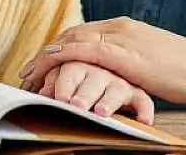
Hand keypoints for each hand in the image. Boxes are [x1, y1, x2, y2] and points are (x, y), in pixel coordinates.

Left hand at [19, 17, 185, 104]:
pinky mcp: (125, 52)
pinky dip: (63, 56)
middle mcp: (119, 27)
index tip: (40, 65)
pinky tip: (49, 65)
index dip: (58, 49)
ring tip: (29, 75)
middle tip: (26, 73)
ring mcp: (121, 37)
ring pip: (72, 40)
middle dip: (45, 54)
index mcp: (125, 28)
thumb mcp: (150, 64)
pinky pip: (85, 50)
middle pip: (71, 35)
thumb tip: (112, 77)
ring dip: (46, 57)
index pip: (81, 34)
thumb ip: (128, 65)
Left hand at [37, 61, 153, 124]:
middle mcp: (101, 72)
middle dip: (84, 93)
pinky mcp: (137, 94)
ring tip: (102, 111)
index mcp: (81, 64)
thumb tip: (41, 93)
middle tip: (77, 106)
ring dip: (109, 100)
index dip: (64, 84)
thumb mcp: (67, 76)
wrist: (109, 68)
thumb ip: (55, 82)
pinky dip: (144, 110)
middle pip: (93, 80)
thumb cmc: (82, 77)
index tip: (59, 98)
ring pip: (116, 89)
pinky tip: (143, 121)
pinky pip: (144, 101)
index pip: (71, 69)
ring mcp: (120, 82)